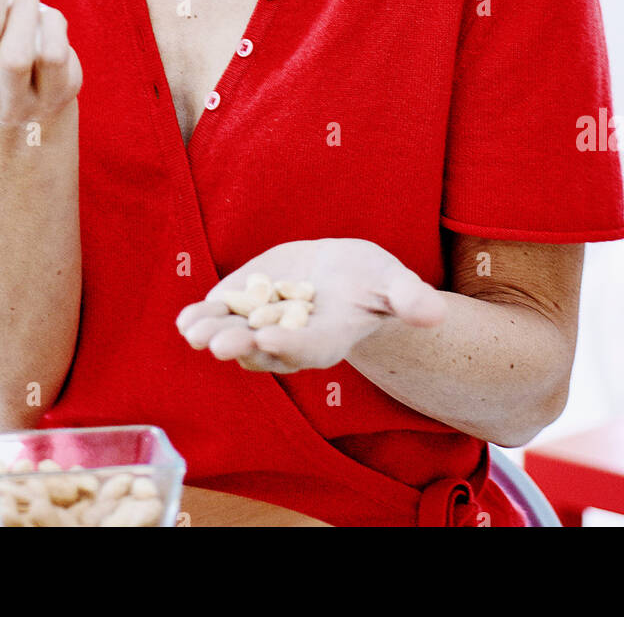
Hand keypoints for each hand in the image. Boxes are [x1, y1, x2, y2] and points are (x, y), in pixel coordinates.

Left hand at [175, 238, 445, 373]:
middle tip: (218, 344)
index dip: (289, 345)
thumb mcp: (393, 285)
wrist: (341, 273)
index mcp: (327, 341)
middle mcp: (290, 341)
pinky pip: (221, 316)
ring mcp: (262, 324)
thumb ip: (409, 300)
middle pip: (262, 349)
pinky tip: (186, 318)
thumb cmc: (373, 282)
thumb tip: (436, 311)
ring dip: (212, 334)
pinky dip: (202, 317)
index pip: (307, 348)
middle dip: (240, 344)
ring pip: (234, 336)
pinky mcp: (243, 305)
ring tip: (192, 330)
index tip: (270, 340)